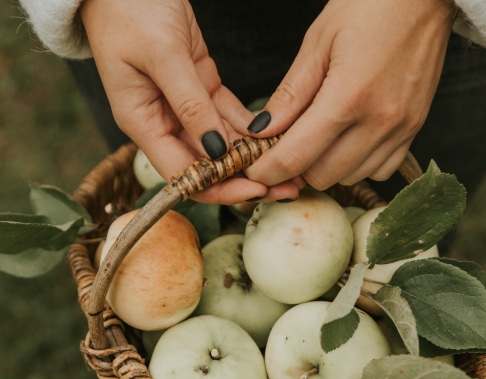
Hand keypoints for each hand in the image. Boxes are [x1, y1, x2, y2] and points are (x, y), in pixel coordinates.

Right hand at [80, 0, 299, 203]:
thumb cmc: (130, 11)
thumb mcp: (162, 55)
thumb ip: (189, 105)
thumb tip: (216, 152)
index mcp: (143, 123)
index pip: (183, 174)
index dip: (219, 188)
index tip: (256, 190)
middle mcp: (164, 122)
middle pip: (207, 166)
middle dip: (245, 179)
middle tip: (286, 186)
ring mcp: (185, 107)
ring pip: (223, 145)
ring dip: (254, 157)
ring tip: (292, 165)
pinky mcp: (202, 88)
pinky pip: (229, 117)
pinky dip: (251, 128)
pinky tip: (278, 136)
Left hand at [244, 0, 454, 189]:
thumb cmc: (369, 6)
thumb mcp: (318, 42)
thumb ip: (290, 94)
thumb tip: (262, 130)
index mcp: (348, 97)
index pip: (296, 157)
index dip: (268, 170)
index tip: (255, 170)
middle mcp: (378, 121)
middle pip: (322, 176)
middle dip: (297, 166)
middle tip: (287, 144)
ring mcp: (401, 128)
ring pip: (350, 177)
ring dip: (327, 165)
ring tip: (320, 136)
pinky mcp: (415, 129)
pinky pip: (380, 170)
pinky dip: (358, 163)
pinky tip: (349, 138)